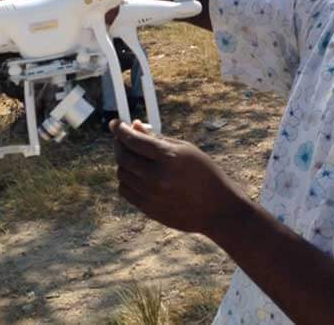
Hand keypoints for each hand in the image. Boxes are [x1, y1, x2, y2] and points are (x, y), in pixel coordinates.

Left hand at [110, 120, 247, 235]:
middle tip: (122, 138)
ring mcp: (151, 195)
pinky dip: (127, 179)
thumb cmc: (205, 174)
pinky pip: (125, 190)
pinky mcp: (148, 209)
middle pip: (123, 156)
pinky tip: (137, 174)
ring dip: (124, 162)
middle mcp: (157, 177)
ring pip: (122, 173)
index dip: (120, 129)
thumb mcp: (185, 149)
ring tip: (136, 157)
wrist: (218, 209)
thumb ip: (158, 138)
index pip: (133, 140)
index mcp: (169, 158)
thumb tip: (134, 125)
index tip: (115, 123)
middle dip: (119, 144)